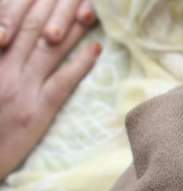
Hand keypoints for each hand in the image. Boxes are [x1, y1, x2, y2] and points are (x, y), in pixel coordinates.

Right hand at [0, 0, 98, 179]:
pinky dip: (81, 63)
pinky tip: (96, 48)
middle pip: (34, 27)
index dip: (32, 3)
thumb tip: (7, 38)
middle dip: (56, 6)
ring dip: (73, 26)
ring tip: (90, 11)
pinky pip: (63, 81)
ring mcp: (20, 88)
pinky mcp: (36, 111)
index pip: (12, 19)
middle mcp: (2, 66)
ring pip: (51, 48)